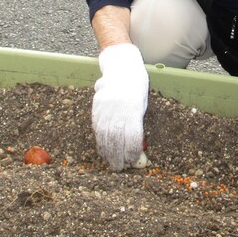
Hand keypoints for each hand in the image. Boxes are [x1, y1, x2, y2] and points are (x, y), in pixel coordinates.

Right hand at [92, 43, 148, 170]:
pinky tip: (103, 149)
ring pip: (104, 136)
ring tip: (111, 163)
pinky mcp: (96, 108)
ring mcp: (105, 109)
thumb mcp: (141, 104)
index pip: (132, 137)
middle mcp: (118, 111)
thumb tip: (136, 147)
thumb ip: (136, 123)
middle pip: (116, 140)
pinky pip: (97, 128)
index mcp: (133, 110)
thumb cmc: (136, 87)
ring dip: (107, 152)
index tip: (134, 161)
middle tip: (120, 168)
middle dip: (118, 157)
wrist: (122, 68)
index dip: (132, 152)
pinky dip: (100, 141)